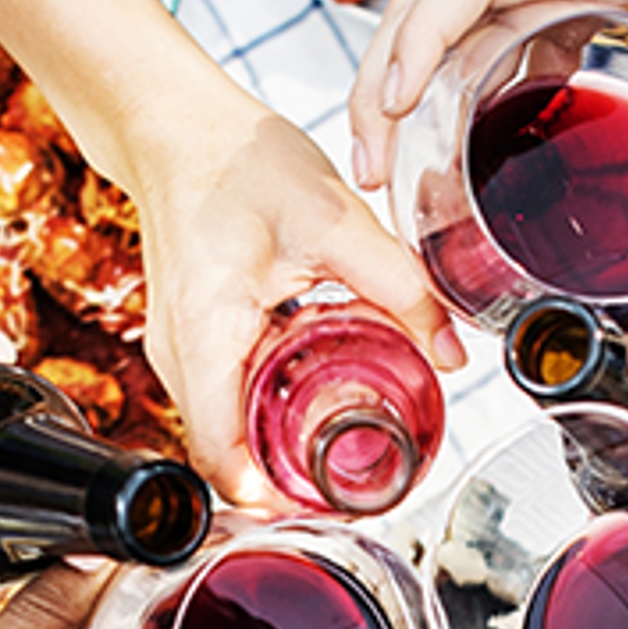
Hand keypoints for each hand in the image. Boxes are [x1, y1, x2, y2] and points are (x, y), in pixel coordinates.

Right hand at [120, 92, 454, 502]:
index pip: (224, 459)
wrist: (176, 125)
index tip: (339, 503)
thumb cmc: (236, 162)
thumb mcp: (334, 221)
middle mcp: (177, 356)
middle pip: (228, 456)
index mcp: (203, 336)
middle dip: (292, 479)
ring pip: (229, 429)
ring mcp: (177, 350)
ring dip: (282, 442)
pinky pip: (228, 396)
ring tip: (350, 439)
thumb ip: (399, 285)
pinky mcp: (189, 338)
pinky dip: (270, 405)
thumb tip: (451, 352)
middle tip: (365, 480)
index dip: (279, 498)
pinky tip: (319, 387)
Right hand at [346, 0, 627, 225]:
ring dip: (402, 79)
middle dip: (379, 83)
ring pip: (441, 16)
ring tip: (386, 166)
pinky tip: (464, 141)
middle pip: (423, 5)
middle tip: (366, 170)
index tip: (396, 105)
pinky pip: (486, 25)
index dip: (421, 41)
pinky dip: (460, 78)